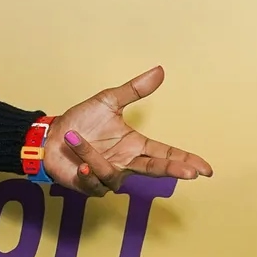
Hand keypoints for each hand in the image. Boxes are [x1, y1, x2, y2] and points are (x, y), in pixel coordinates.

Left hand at [44, 66, 212, 196]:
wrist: (50, 136)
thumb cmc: (80, 121)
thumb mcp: (108, 101)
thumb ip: (134, 90)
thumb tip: (160, 70)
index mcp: (135, 146)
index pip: (167, 154)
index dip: (186, 161)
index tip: (206, 169)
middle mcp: (126, 163)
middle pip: (156, 170)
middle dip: (173, 171)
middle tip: (189, 173)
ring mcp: (109, 176)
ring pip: (112, 174)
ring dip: (92, 155)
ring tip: (74, 138)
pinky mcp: (91, 186)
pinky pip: (94, 183)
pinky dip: (86, 171)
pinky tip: (80, 164)